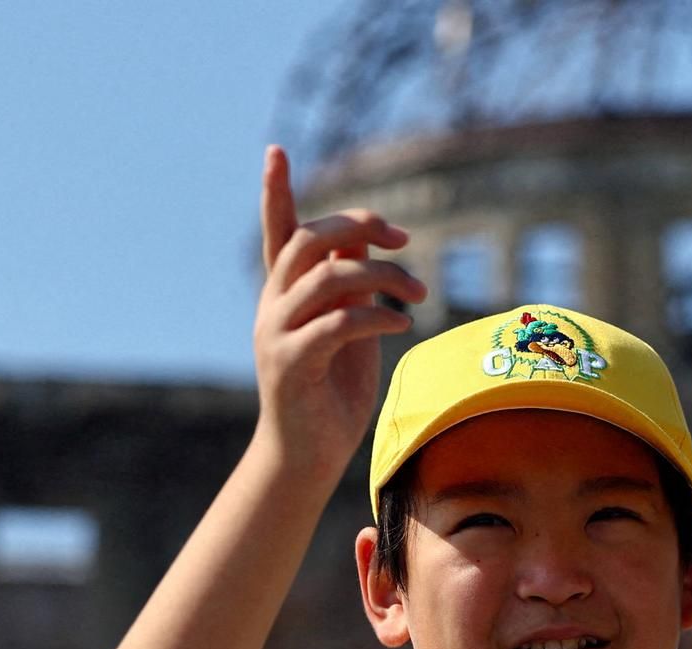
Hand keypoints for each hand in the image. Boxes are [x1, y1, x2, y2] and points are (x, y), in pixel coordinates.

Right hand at [251, 145, 426, 474]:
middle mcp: (272, 306)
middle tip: (403, 238)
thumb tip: (368, 241)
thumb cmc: (332, 391)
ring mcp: (276, 334)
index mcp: (285, 294)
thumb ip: (352, 285)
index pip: (278, 232)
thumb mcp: (348, 327)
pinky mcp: (292, 365)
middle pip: (307, 241)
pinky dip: (376, 315)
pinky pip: (337, 324)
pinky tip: (403, 322)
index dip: (276, 192)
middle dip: (358, 227)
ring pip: (326, 278)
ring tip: (419, 292)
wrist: (307, 455)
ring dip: (382, 276)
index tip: (276, 149)